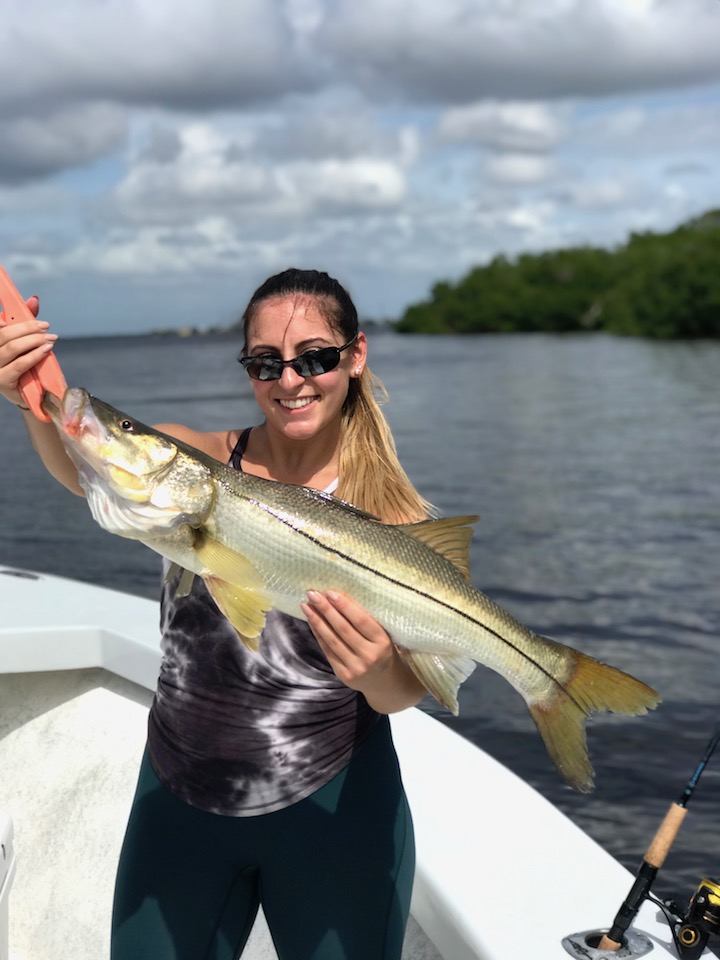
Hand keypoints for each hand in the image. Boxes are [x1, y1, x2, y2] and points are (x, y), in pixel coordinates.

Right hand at [0, 297, 56, 406]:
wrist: (29, 395)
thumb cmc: (25, 365)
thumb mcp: (24, 342)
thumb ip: (26, 321)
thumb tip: (33, 299)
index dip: (1, 318)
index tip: (14, 317)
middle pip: (4, 334)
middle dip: (27, 328)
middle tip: (45, 326)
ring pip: (12, 347)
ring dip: (33, 340)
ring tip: (50, 338)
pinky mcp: (2, 381)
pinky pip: (19, 364)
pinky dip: (34, 355)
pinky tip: (46, 350)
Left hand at [301, 590, 426, 712]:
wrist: (385, 682)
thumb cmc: (383, 649)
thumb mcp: (382, 634)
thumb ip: (365, 619)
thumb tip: (339, 596)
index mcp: (383, 642)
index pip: (361, 621)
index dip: (344, 606)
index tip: (330, 592)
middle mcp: (370, 656)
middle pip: (343, 629)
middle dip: (326, 610)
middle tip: (312, 594)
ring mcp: (356, 668)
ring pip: (332, 640)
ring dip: (317, 621)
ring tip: (306, 606)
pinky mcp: (344, 675)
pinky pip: (328, 651)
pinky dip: (318, 634)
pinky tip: (312, 621)